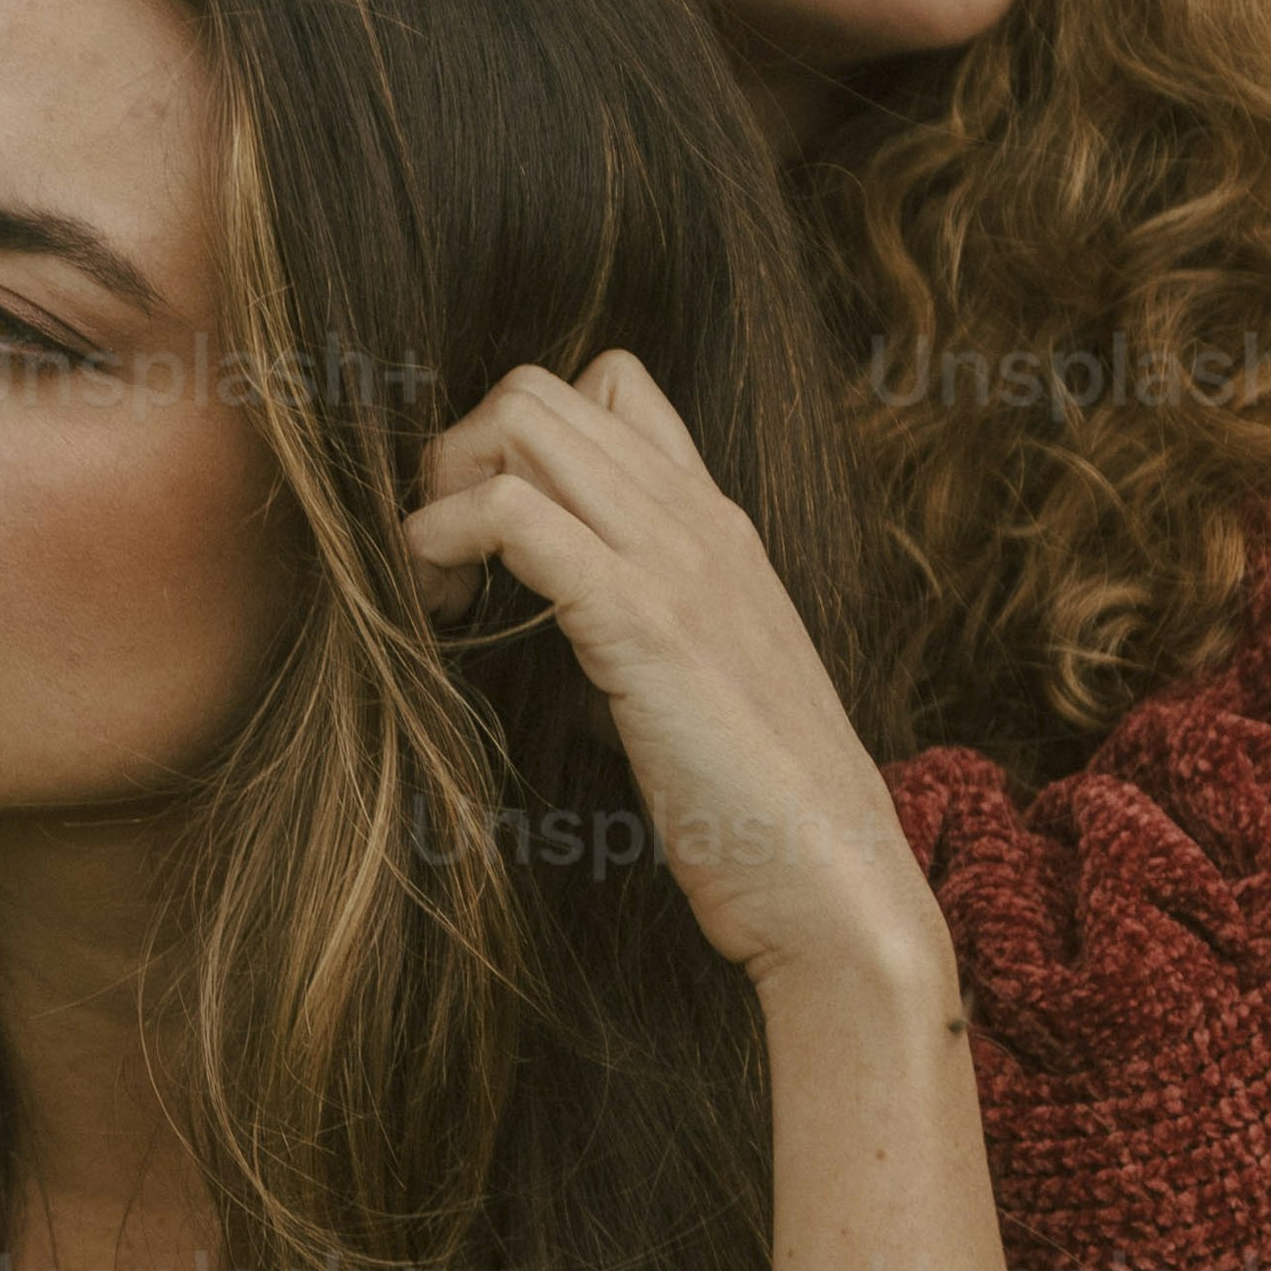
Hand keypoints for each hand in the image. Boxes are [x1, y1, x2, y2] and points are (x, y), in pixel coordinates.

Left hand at [404, 348, 936, 994]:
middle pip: (542, 389)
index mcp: (717, 525)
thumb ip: (648, 615)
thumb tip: (559, 603)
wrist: (835, 884)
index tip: (481, 534)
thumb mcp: (706, 676)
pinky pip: (514, 516)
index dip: (518, 440)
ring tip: (435, 583)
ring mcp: (678, 561)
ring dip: (443, 488)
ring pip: (523, 423)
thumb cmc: (760, 807)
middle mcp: (700, 519)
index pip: (610, 386)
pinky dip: (443, 537)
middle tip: (439, 558)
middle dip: (459, 456)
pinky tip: (437, 605)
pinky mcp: (644, 622)